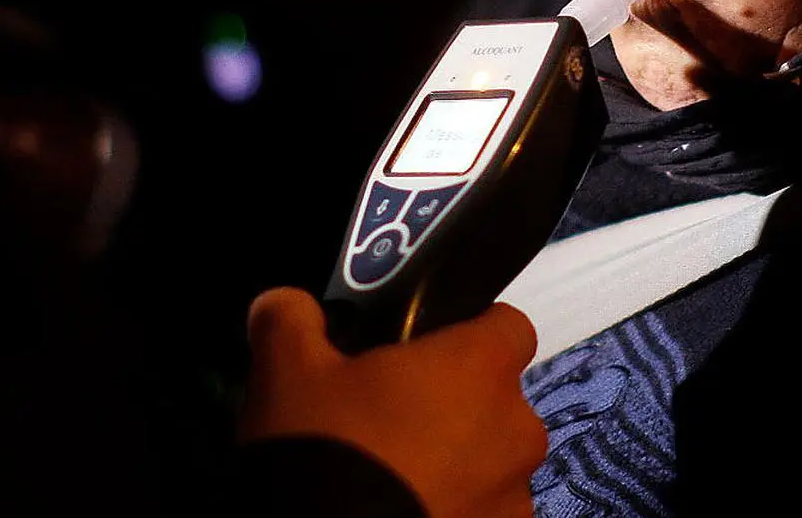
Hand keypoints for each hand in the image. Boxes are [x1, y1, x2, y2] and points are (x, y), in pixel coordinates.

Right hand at [239, 287, 546, 517]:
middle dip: (455, 404)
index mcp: (481, 367)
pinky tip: (403, 511)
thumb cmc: (326, 448)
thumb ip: (291, 319)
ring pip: (490, 462)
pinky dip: (454, 510)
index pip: (508, 325)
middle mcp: (516, 429)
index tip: (427, 345)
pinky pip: (481, 513)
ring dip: (456, 463)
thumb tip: (285, 304)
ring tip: (393, 476)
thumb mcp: (285, 371)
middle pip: (496, 399)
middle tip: (389, 417)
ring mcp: (515, 497)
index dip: (471, 329)